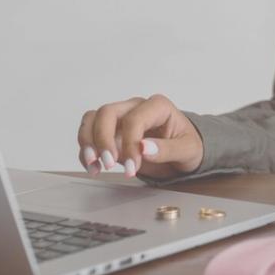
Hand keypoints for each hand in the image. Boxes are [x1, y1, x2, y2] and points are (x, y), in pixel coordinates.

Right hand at [75, 93, 203, 181]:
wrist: (183, 153)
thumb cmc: (187, 145)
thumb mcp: (187, 149)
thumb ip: (167, 149)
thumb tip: (143, 148)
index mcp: (157, 106)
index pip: (135, 119)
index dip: (130, 143)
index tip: (133, 166)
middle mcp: (135, 108)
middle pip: (107, 113)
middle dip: (103, 140)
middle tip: (109, 164)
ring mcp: (121, 119)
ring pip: (92, 119)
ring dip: (88, 142)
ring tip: (95, 165)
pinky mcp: (111, 133)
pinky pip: (89, 134)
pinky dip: (86, 150)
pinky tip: (94, 168)